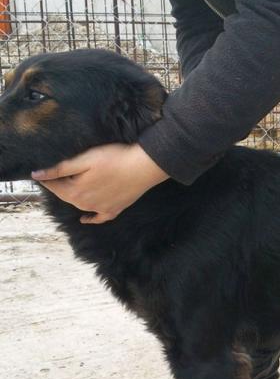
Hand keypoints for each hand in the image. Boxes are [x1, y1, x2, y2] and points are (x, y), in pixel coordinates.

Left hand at [32, 143, 168, 223]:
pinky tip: (85, 219)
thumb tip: (37, 175)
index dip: (47, 179)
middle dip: (59, 188)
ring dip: (73, 198)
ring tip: (69, 188)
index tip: (40, 173)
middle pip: (66, 196)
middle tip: (54, 178)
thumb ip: (60, 169)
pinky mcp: (114, 210)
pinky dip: (90, 219)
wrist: (143, 167)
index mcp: (76, 191)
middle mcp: (86, 204)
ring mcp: (101, 209)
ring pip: (80, 206)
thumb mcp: (85, 159)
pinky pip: (99, 218)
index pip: (54, 186)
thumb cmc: (114, 159)